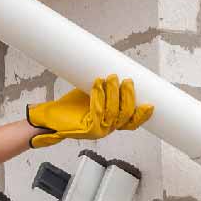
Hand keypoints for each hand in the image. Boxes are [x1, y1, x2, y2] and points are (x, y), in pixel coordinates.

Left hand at [26, 74, 152, 148]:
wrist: (50, 118)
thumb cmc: (71, 106)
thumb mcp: (92, 94)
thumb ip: (106, 88)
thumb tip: (116, 69)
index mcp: (111, 123)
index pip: (132, 122)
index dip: (142, 115)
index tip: (150, 104)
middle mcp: (107, 128)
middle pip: (125, 115)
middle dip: (128, 97)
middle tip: (127, 80)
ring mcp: (99, 130)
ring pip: (113, 113)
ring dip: (114, 94)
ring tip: (112, 78)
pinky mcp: (88, 129)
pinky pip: (98, 111)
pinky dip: (99, 95)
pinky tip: (98, 84)